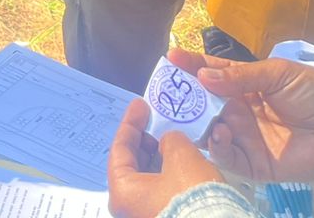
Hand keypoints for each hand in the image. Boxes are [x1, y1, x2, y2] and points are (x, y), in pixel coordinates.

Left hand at [107, 98, 223, 217]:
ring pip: (147, 179)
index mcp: (123, 193)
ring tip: (172, 140)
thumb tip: (170, 142)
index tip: (140, 107)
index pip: (119, 149)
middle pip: (131, 165)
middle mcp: (129, 208)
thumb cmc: (194, 198)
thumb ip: (170, 140)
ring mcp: (146, 214)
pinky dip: (167, 173)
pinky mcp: (165, 217)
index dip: (131, 123)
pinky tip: (181, 162)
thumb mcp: (181, 156)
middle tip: (155, 123)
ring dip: (158, 157)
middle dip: (145, 141)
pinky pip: (160, 191)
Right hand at [170, 48, 313, 184]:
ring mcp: (248, 139)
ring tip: (192, 114)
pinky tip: (218, 134)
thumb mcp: (279, 73)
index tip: (170, 57)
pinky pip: (228, 157)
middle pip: (206, 104)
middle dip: (187, 98)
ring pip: (211, 131)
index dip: (193, 65)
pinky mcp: (256, 165)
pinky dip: (217, 148)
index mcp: (249, 86)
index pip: (214, 74)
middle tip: (167, 93)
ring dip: (198, 123)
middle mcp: (244, 112)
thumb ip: (240, 76)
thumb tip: (203, 77)